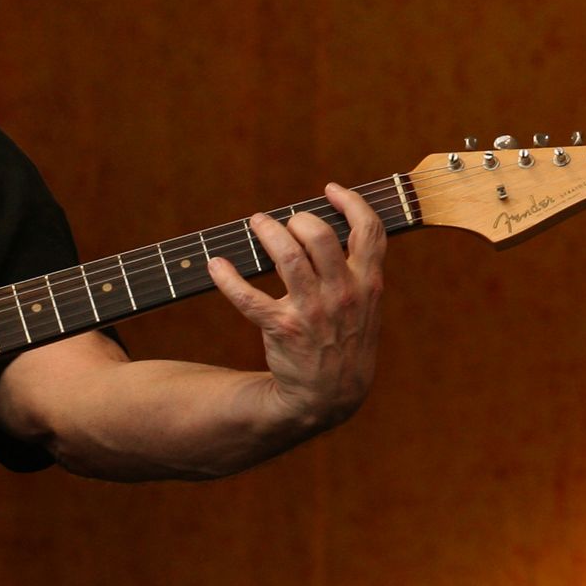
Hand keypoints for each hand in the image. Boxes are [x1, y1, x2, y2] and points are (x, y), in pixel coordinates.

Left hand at [208, 182, 385, 433]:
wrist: (330, 395)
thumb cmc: (345, 341)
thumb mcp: (368, 306)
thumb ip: (359, 269)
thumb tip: (332, 225)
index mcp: (368, 284)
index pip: (369, 231)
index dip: (350, 203)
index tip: (331, 189)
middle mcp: (343, 294)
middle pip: (320, 236)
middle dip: (298, 219)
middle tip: (286, 222)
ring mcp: (312, 312)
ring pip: (287, 257)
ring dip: (267, 233)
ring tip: (256, 224)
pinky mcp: (282, 328)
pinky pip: (248, 298)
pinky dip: (227, 278)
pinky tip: (216, 266)